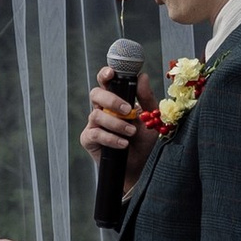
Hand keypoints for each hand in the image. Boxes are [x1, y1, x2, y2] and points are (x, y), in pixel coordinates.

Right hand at [81, 60, 156, 182]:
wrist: (141, 167)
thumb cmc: (145, 142)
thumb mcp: (151, 118)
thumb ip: (146, 97)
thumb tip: (142, 76)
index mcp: (116, 99)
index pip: (106, 82)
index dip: (105, 74)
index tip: (111, 73)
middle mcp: (103, 109)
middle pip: (96, 94)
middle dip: (111, 99)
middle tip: (128, 110)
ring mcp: (94, 124)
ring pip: (96, 114)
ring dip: (116, 123)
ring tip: (131, 133)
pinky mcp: (89, 139)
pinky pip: (95, 133)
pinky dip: (110, 138)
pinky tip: (123, 144)